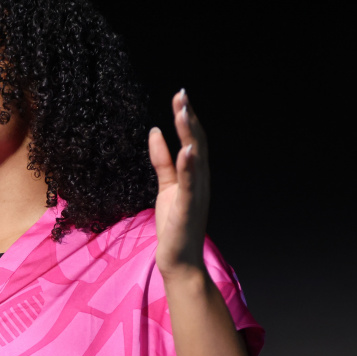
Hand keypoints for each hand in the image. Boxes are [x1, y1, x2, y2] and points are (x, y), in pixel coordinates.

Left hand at [148, 89, 210, 276]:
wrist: (179, 261)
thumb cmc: (175, 226)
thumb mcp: (166, 187)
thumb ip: (162, 160)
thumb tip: (156, 132)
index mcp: (196, 176)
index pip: (194, 141)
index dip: (187, 118)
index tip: (180, 97)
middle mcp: (201, 182)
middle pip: (197, 144)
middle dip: (189, 119)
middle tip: (182, 94)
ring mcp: (196, 195)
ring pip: (195, 160)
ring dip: (190, 135)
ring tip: (183, 113)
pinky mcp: (188, 210)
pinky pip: (189, 185)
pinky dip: (188, 166)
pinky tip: (185, 149)